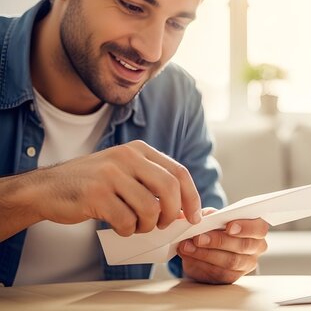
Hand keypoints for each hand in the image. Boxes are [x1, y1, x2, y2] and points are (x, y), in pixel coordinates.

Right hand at [36, 140, 201, 235]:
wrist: (46, 188)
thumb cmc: (92, 184)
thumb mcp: (124, 172)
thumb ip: (152, 184)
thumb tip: (185, 210)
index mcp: (139, 150)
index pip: (178, 172)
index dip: (192, 197)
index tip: (194, 216)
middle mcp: (127, 157)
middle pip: (170, 188)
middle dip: (173, 213)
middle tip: (165, 225)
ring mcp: (110, 174)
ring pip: (150, 208)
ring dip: (148, 225)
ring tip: (136, 226)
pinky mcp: (96, 194)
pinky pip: (126, 220)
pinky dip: (128, 230)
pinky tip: (120, 227)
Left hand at [177, 209, 268, 283]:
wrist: (207, 248)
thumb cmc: (215, 228)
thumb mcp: (213, 218)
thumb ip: (212, 215)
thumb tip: (208, 216)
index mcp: (257, 228)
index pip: (259, 228)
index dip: (245, 227)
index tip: (228, 227)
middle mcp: (256, 247)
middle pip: (243, 245)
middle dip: (219, 241)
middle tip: (198, 237)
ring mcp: (246, 264)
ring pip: (230, 261)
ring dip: (206, 254)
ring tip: (188, 246)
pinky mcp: (232, 277)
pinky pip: (219, 273)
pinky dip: (201, 263)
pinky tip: (189, 256)